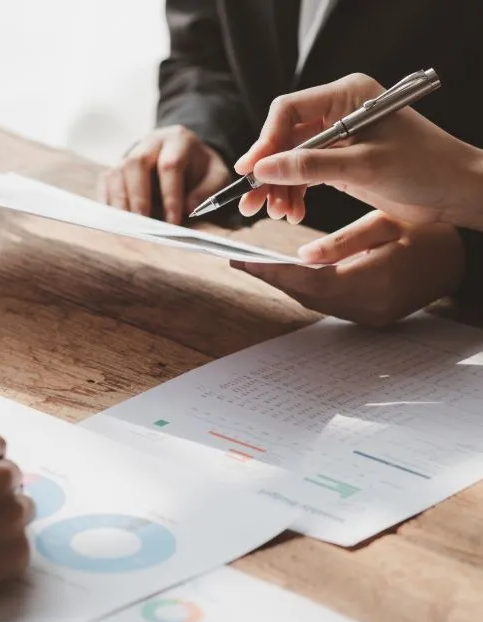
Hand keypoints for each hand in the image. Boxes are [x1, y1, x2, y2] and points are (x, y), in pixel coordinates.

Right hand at [98, 126, 230, 223]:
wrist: (184, 155)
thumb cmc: (200, 170)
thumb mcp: (216, 176)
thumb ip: (208, 191)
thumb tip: (189, 208)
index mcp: (177, 140)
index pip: (169, 165)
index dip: (170, 194)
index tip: (173, 221)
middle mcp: (150, 143)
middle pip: (136, 163)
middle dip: (138, 196)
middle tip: (143, 223)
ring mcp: (130, 154)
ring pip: (117, 172)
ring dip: (120, 202)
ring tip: (127, 228)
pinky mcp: (117, 167)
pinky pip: (105, 182)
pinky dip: (108, 202)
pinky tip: (114, 222)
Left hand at [230, 212, 464, 326]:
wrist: (463, 261)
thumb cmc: (430, 232)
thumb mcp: (388, 224)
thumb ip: (344, 242)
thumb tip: (302, 256)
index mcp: (373, 281)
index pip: (309, 281)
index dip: (272, 271)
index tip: (242, 259)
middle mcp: (368, 307)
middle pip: (305, 296)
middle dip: (271, 278)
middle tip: (239, 260)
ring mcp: (370, 317)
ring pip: (314, 302)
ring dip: (286, 284)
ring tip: (257, 264)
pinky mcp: (371, 318)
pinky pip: (329, 304)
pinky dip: (307, 289)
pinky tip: (291, 273)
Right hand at [233, 73, 482, 230]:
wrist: (452, 189)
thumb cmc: (421, 167)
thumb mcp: (361, 167)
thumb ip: (310, 166)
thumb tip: (264, 168)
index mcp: (347, 96)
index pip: (289, 111)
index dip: (266, 141)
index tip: (251, 172)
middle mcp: (339, 112)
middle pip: (286, 138)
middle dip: (269, 171)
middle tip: (251, 202)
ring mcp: (340, 137)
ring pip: (292, 159)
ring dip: (280, 187)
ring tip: (277, 213)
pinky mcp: (342, 160)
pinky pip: (306, 174)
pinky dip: (296, 193)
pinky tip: (294, 211)